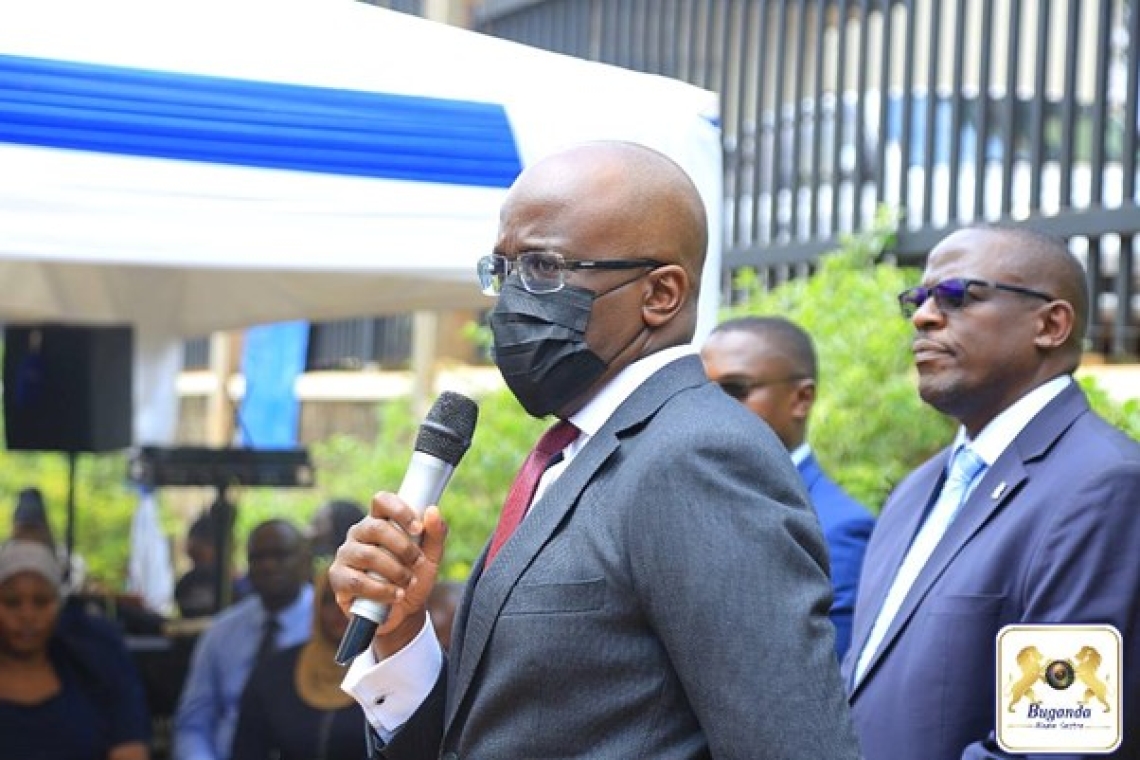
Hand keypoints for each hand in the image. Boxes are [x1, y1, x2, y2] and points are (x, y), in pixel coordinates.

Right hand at [329, 491, 448, 655]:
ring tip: (408, 583)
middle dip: (403, 547)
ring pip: (367, 555)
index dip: (399, 510)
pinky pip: (356, 581)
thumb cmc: (414, 577)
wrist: (404, 613)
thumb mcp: (431, 558)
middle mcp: (359, 533)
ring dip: (394, 571)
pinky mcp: (338, 578)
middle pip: (375, 527)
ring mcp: (346, 554)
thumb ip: (435, 534)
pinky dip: (381, 590)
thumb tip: (433, 510)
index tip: (418, 529)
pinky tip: (395, 595)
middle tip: (418, 562)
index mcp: (380, 521)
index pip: (381, 501)